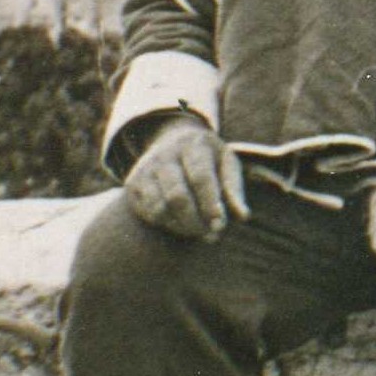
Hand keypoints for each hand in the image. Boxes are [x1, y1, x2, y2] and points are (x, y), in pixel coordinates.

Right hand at [124, 116, 247, 240]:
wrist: (171, 140)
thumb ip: (234, 189)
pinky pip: (148, 213)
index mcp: (194, 145)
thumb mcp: (227, 163)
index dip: (210, 204)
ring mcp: (145, 170)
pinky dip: (166, 224)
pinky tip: (181, 224)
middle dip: (196, 220)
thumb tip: (243, 217)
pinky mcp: (133, 185)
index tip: (220, 225)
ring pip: (159, 208)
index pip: (200, 178)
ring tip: (199, 231)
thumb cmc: (208, 158)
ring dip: (181, 226)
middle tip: (212, 235)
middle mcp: (164, 155)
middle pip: (177, 196)